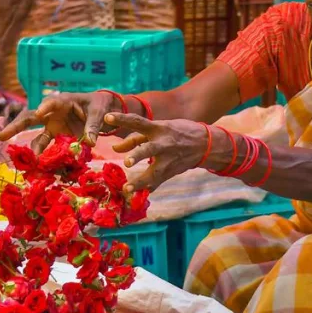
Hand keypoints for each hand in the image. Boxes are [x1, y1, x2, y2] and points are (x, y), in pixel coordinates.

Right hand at [0, 92, 120, 152]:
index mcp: (63, 101)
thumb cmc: (99, 106)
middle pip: (30, 118)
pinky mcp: (56, 137)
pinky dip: (43, 157)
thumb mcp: (99, 112)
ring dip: (32, 149)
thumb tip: (90, 142)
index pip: (52, 102)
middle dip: (16, 126)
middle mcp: (52, 113)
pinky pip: (47, 147)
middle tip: (2, 137)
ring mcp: (52, 126)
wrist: (101, 112)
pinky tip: (39, 167)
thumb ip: (94, 126)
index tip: (39, 112)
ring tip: (28, 162)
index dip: (45, 106)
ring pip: (36, 137)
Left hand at [106, 113, 221, 191]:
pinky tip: (137, 195)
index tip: (107, 117)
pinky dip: (147, 188)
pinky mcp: (171, 172)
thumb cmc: (175, 132)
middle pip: (148, 149)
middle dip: (137, 155)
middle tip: (126, 162)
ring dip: (140, 181)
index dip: (122, 119)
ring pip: (154, 172)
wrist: (205, 144)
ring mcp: (168, 160)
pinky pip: (158, 182)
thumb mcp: (157, 129)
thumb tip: (114, 149)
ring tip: (127, 189)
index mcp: (158, 128)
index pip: (137, 121)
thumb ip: (134, 138)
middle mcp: (163, 143)